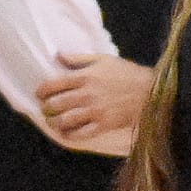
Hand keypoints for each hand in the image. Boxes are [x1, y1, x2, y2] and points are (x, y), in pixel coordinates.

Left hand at [35, 52, 153, 146]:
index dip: (42, 91)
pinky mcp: (104, 124)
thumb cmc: (127, 73)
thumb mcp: (103, 59)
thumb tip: (58, 55)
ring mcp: (95, 111)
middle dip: (47, 109)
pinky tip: (68, 133)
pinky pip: (81, 134)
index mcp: (84, 76)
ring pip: (65, 121)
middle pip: (56, 104)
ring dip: (55, 123)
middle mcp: (87, 94)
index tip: (40, 94)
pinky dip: (70, 135)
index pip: (53, 84)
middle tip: (47, 110)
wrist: (150, 91)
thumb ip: (78, 58)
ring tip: (54, 122)